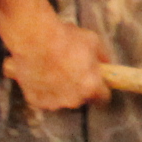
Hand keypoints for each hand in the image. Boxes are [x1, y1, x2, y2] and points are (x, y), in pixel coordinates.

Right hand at [0, 0, 109, 114]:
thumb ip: (102, 57)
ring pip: (61, 99)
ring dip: (59, 89)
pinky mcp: (36, 100)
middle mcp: (73, 100)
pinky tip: (39, 74)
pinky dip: (41, 89)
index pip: (103, 98)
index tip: (98, 83)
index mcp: (91, 86)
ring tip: (52, 69)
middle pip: (81, 98)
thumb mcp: (93, 41)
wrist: (35, 38)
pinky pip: (42, 97)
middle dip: (78, 87)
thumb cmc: (65, 38)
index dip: (101, 89)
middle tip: (70, 69)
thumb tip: (106, 64)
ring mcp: (54, 102)